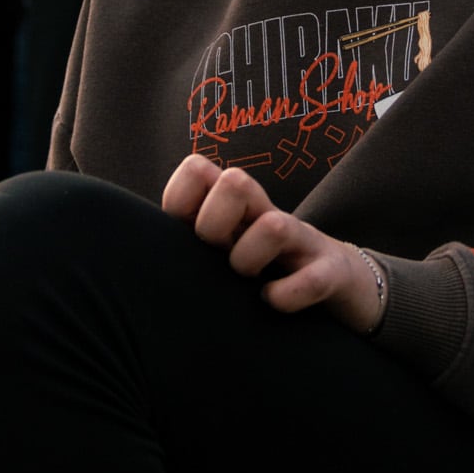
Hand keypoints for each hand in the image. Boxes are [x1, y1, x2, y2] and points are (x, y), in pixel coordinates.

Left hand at [159, 152, 384, 329]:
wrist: (341, 284)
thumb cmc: (266, 265)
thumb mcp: (223, 246)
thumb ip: (185, 240)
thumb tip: (132, 249)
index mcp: (233, 206)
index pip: (198, 170)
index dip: (182, 200)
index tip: (186, 232)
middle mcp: (264, 213)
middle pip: (234, 182)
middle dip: (215, 225)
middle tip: (220, 257)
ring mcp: (301, 240)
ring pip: (273, 225)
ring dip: (250, 260)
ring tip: (249, 281)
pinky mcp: (331, 271)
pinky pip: (312, 278)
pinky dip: (287, 296)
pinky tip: (273, 302)